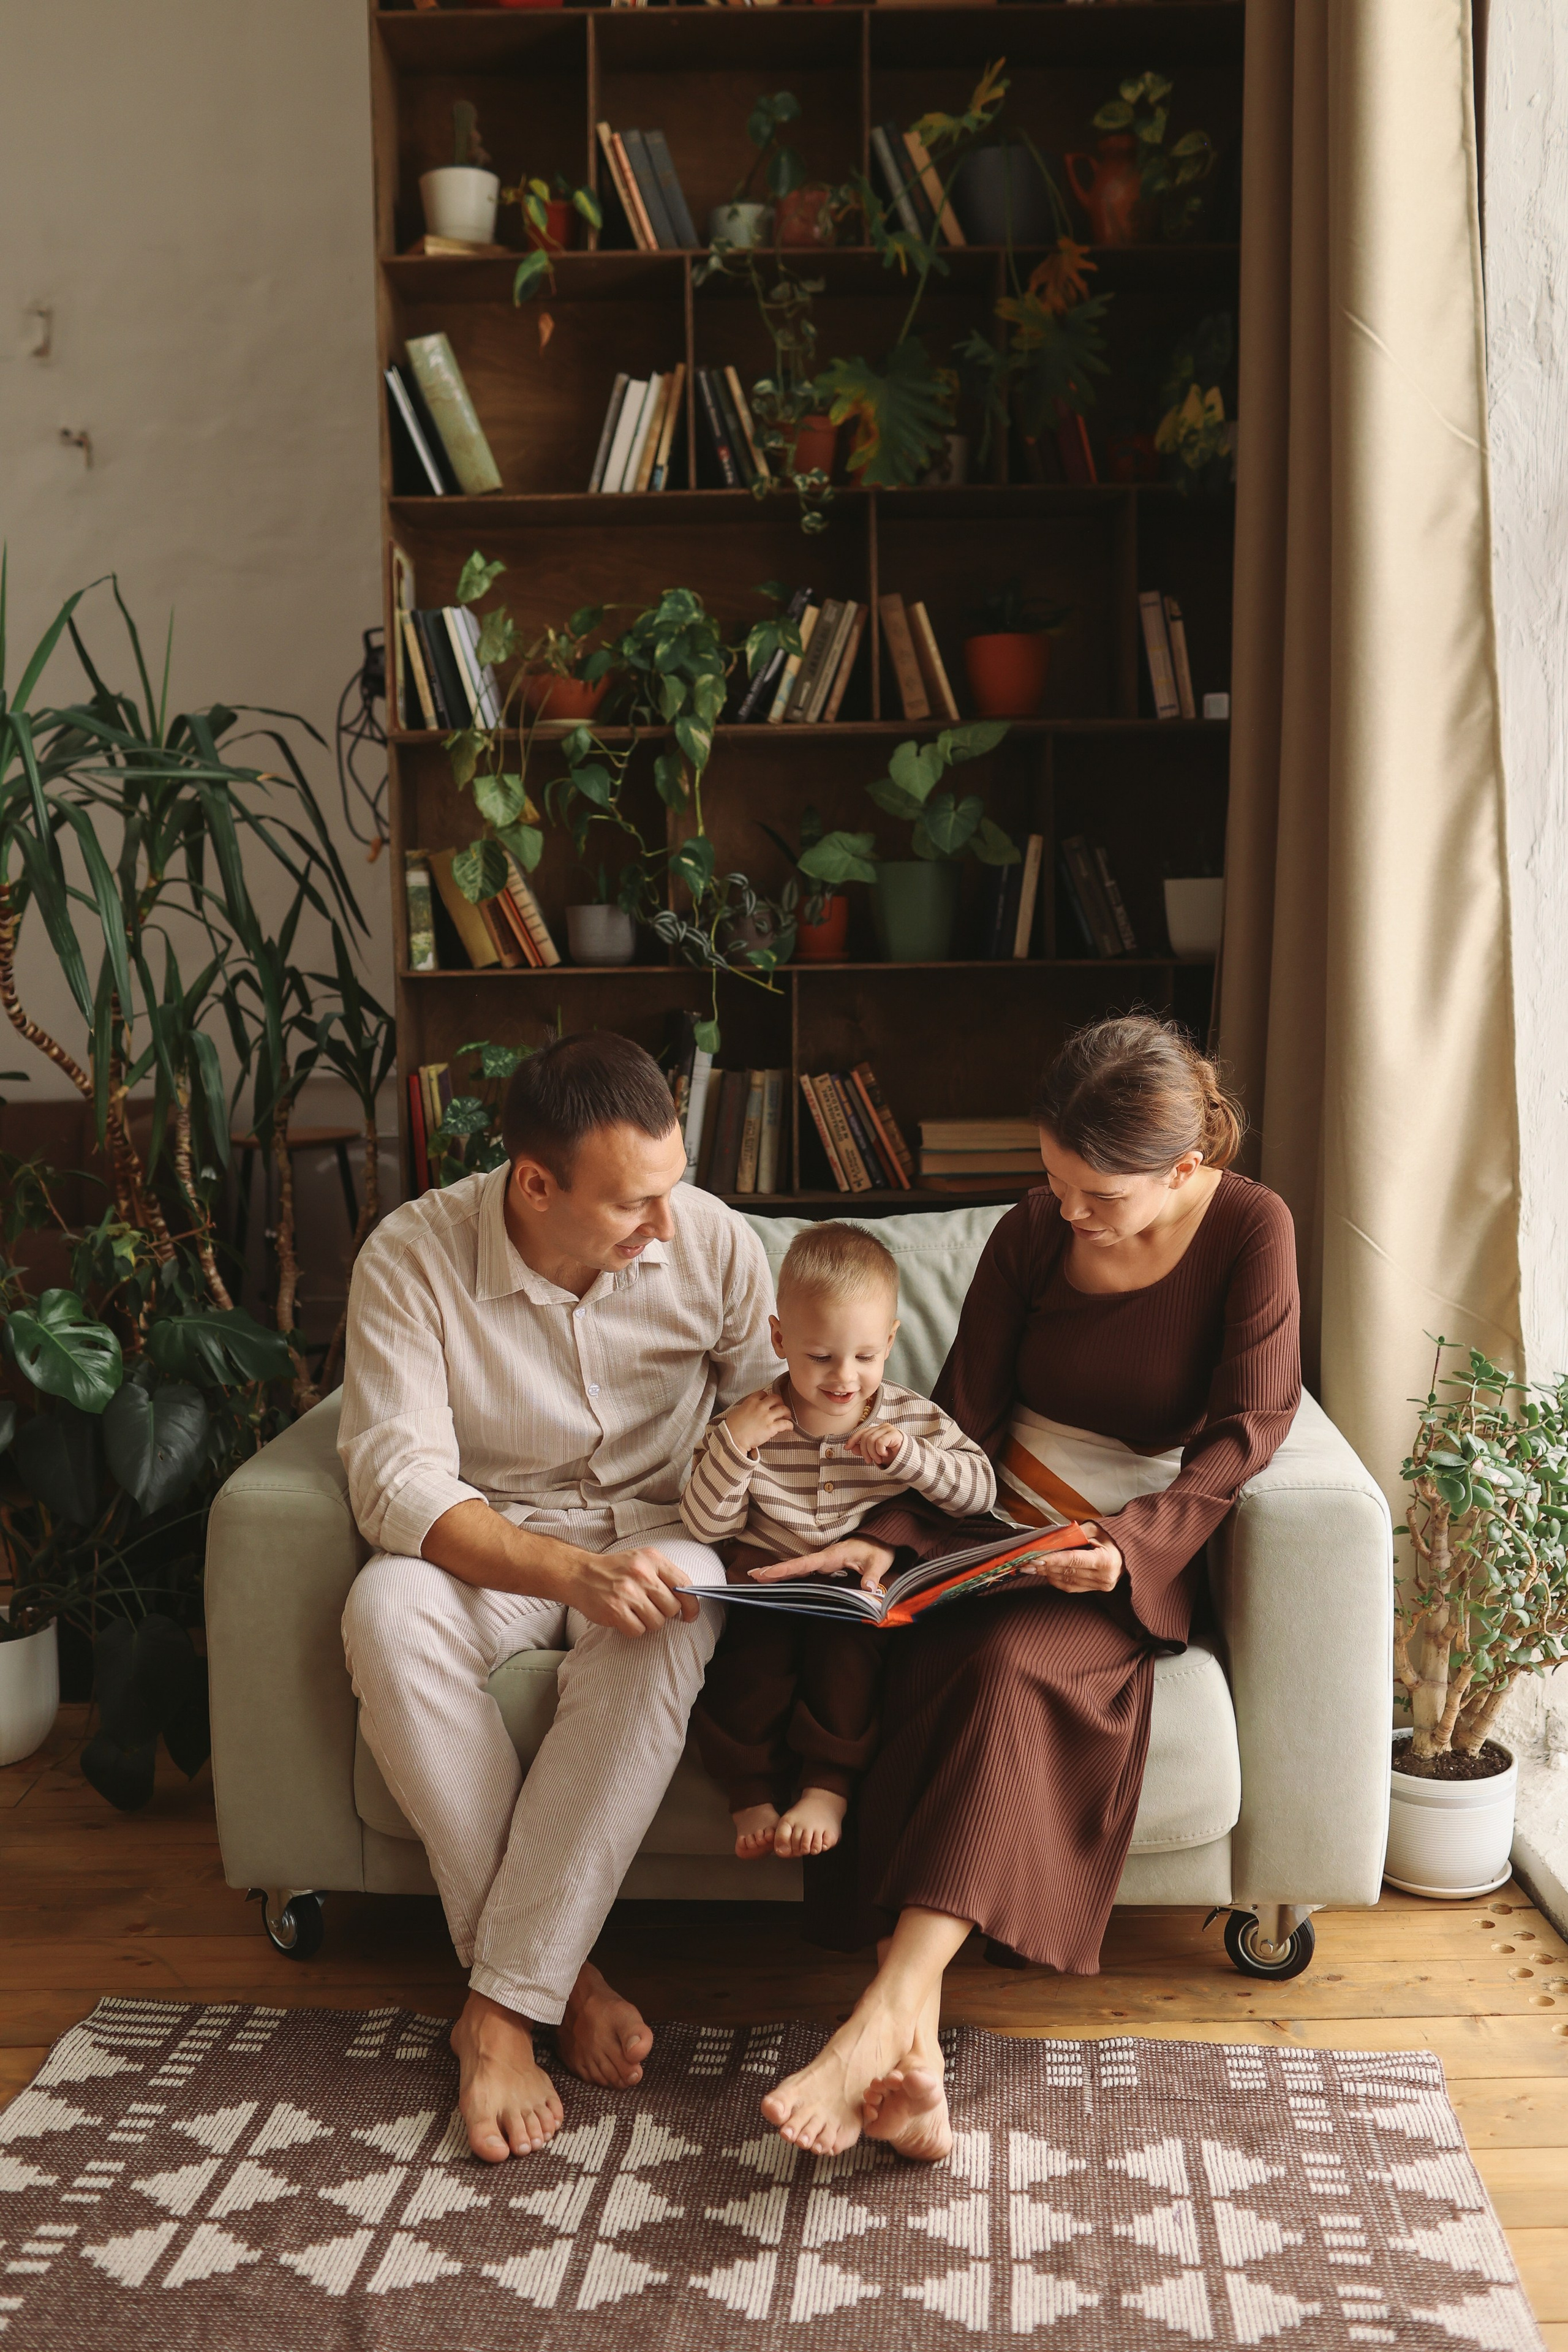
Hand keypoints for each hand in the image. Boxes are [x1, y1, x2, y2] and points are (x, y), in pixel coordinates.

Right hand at [564, 1546, 700, 1636]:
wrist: (580, 1575)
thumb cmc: (615, 1570)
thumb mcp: (641, 1561)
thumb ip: (664, 1576)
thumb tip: (687, 1601)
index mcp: (652, 1559)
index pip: (683, 1585)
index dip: (691, 1604)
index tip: (690, 1615)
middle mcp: (641, 1574)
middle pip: (672, 1607)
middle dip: (665, 1613)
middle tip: (650, 1608)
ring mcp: (627, 1592)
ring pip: (657, 1622)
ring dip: (648, 1622)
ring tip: (635, 1611)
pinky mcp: (615, 1610)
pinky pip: (638, 1630)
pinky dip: (633, 1628)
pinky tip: (625, 1617)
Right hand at [722, 1388, 793, 1455]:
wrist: (733, 1439)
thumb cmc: (732, 1427)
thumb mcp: (738, 1411)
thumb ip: (747, 1407)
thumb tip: (751, 1409)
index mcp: (751, 1401)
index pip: (763, 1393)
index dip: (767, 1397)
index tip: (768, 1402)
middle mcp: (760, 1406)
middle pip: (776, 1398)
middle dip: (780, 1402)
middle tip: (780, 1407)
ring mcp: (767, 1417)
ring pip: (783, 1409)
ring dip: (787, 1412)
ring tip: (787, 1416)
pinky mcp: (771, 1428)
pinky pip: (785, 1424)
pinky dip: (789, 1425)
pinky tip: (790, 1427)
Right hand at [749, 1537, 896, 1592]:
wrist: (882, 1540)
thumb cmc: (879, 1549)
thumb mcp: (879, 1562)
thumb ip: (873, 1576)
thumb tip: (869, 1590)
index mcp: (833, 1555)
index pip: (806, 1563)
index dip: (787, 1569)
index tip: (769, 1573)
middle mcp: (824, 1557)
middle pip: (795, 1565)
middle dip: (774, 1570)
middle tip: (752, 1576)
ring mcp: (823, 1560)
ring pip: (797, 1567)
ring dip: (778, 1571)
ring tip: (756, 1576)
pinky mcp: (825, 1565)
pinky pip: (804, 1570)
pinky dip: (789, 1573)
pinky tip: (779, 1579)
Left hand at [843, 1421, 905, 1470]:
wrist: (907, 1459)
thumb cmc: (891, 1455)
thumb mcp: (874, 1454)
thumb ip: (863, 1450)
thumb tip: (852, 1448)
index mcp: (876, 1430)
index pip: (861, 1432)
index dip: (852, 1439)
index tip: (846, 1448)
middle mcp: (881, 1427)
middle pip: (865, 1437)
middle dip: (864, 1451)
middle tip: (869, 1461)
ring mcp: (888, 1429)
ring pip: (871, 1440)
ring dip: (873, 1453)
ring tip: (879, 1459)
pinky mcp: (894, 1434)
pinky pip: (880, 1442)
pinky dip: (880, 1451)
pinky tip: (885, 1454)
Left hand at [1022, 1522, 1123, 1595]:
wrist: (1128, 1554)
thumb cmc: (1111, 1538)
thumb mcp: (1096, 1530)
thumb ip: (1075, 1533)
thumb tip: (1051, 1538)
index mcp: (1106, 1560)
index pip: (1074, 1560)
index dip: (1053, 1559)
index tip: (1036, 1557)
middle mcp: (1104, 1577)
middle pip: (1068, 1571)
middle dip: (1045, 1567)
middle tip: (1026, 1562)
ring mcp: (1100, 1586)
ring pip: (1067, 1581)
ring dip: (1047, 1574)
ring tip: (1031, 1567)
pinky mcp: (1095, 1591)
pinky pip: (1070, 1587)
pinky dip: (1056, 1579)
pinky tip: (1045, 1573)